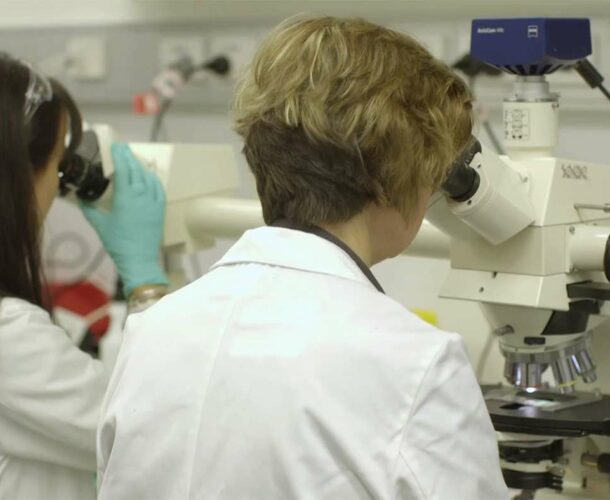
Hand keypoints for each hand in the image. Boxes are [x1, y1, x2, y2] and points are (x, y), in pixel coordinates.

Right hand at [80, 143, 168, 296]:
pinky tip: (149, 175)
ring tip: (134, 159)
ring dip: (141, 166)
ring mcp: (153, 202)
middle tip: (123, 148)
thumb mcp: (100, 225)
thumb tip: (81, 198)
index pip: (124, 170)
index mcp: (125, 197)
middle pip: (136, 170)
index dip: (120, 156)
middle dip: (129, 157)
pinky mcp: (160, 209)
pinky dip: (153, 179)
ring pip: (148, 178)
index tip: (116, 147)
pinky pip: (158, 189)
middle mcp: (141, 196)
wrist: (139, 259)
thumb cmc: (118, 243)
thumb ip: (90, 209)